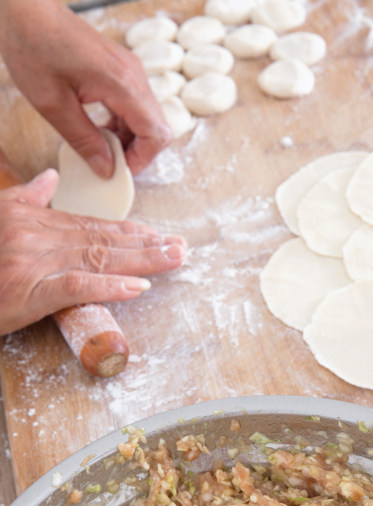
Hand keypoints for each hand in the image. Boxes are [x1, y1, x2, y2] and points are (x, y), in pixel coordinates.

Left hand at [0, 0, 170, 176]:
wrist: (26, 11)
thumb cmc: (33, 48)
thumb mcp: (53, 105)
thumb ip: (84, 141)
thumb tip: (106, 169)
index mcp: (121, 84)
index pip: (156, 133)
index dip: (142, 159)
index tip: (119, 170)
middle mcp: (133, 75)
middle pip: (157, 127)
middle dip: (138, 151)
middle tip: (110, 162)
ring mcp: (129, 69)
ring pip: (148, 117)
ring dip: (130, 138)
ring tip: (101, 146)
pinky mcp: (121, 68)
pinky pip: (135, 104)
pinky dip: (124, 122)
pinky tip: (100, 128)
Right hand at [0, 169, 186, 334]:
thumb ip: (24, 199)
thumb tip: (46, 181)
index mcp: (34, 221)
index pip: (91, 225)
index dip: (129, 231)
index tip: (158, 234)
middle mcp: (39, 237)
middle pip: (103, 240)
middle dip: (146, 244)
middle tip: (180, 247)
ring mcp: (36, 263)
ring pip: (98, 257)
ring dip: (141, 260)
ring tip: (172, 259)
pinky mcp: (31, 290)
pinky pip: (77, 285)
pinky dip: (109, 285)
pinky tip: (138, 287)